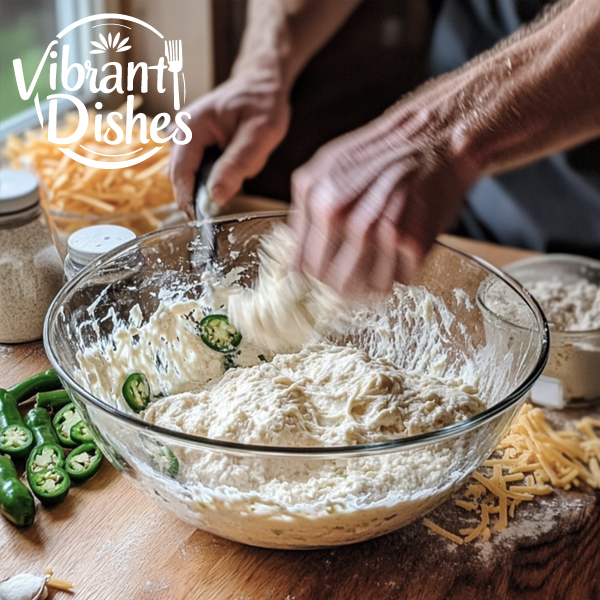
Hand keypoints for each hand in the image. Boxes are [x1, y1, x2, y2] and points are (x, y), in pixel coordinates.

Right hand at [169, 68, 290, 217]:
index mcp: (190, 126)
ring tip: (239, 169)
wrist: (260, 85)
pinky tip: (233, 167)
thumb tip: (215, 196)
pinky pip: (198, 172)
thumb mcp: (259, 134)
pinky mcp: (192, 147)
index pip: (180, 173)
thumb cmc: (261, 104)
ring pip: (192, 177)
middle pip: (182, 178)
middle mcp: (180, 132)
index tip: (204, 223)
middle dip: (204, 193)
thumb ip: (236, 164)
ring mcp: (184, 139)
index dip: (189, 201)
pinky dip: (214, 177)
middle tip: (229, 197)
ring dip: (212, 184)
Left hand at [291, 79, 479, 297]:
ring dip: (372, 284)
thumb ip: (307, 213)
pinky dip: (402, 273)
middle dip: (343, 286)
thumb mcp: (326, 169)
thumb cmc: (382, 153)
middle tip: (358, 275)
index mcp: (315, 197)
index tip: (326, 278)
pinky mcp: (411, 241)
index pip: (303, 266)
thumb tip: (296, 265)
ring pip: (363, 289)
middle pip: (330, 283)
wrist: (435, 135)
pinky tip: (404, 250)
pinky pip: (398, 281)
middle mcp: (341, 215)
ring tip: (383, 261)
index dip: (315, 278)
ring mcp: (376, 230)